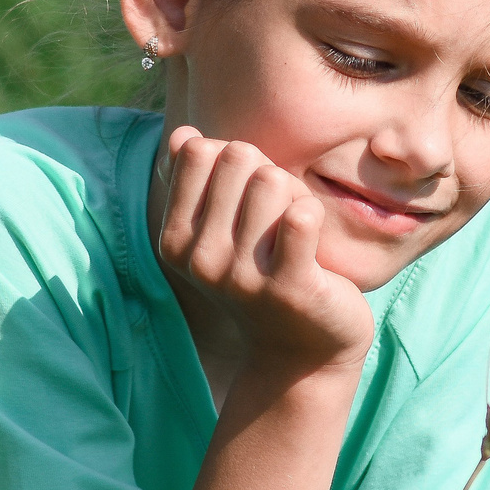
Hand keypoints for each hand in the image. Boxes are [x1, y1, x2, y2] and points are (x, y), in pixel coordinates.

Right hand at [159, 126, 374, 378]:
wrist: (303, 353)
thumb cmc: (264, 277)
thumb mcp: (220, 231)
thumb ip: (199, 181)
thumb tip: (182, 135)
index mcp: (174, 240)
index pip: (200, 150)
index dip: (236, 163)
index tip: (247, 202)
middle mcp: (200, 259)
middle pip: (239, 156)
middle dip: (269, 174)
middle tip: (278, 221)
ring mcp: (242, 277)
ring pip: (273, 179)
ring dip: (296, 197)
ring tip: (296, 237)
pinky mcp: (289, 288)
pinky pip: (303, 216)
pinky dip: (315, 216)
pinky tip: (313, 250)